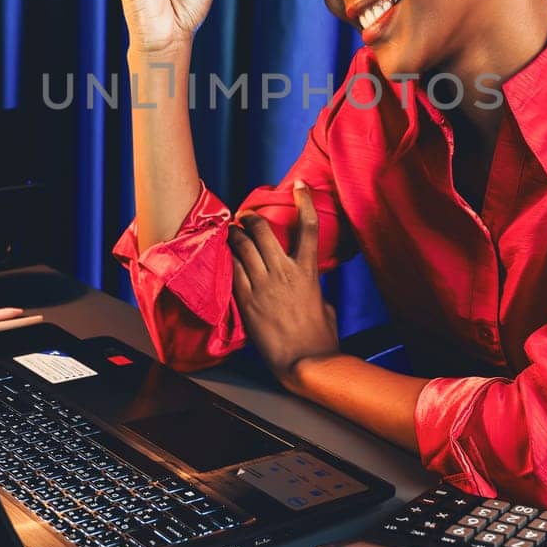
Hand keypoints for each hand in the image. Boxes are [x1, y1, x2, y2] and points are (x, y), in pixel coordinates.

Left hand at [229, 181, 339, 386]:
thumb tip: (306, 279)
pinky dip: (226, 259)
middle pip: (263, 230)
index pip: (308, 226)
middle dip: (251, 218)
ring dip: (234, 235)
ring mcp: (263, 285)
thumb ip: (312, 283)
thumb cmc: (320, 335)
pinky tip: (222, 256)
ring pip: (242, 246)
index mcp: (308, 270)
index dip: (303, 200)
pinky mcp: (247, 300)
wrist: (305, 360)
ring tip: (230, 232)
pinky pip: (231, 270)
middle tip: (245, 217)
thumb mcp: (323, 301)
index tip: (298, 185)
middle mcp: (284, 272)